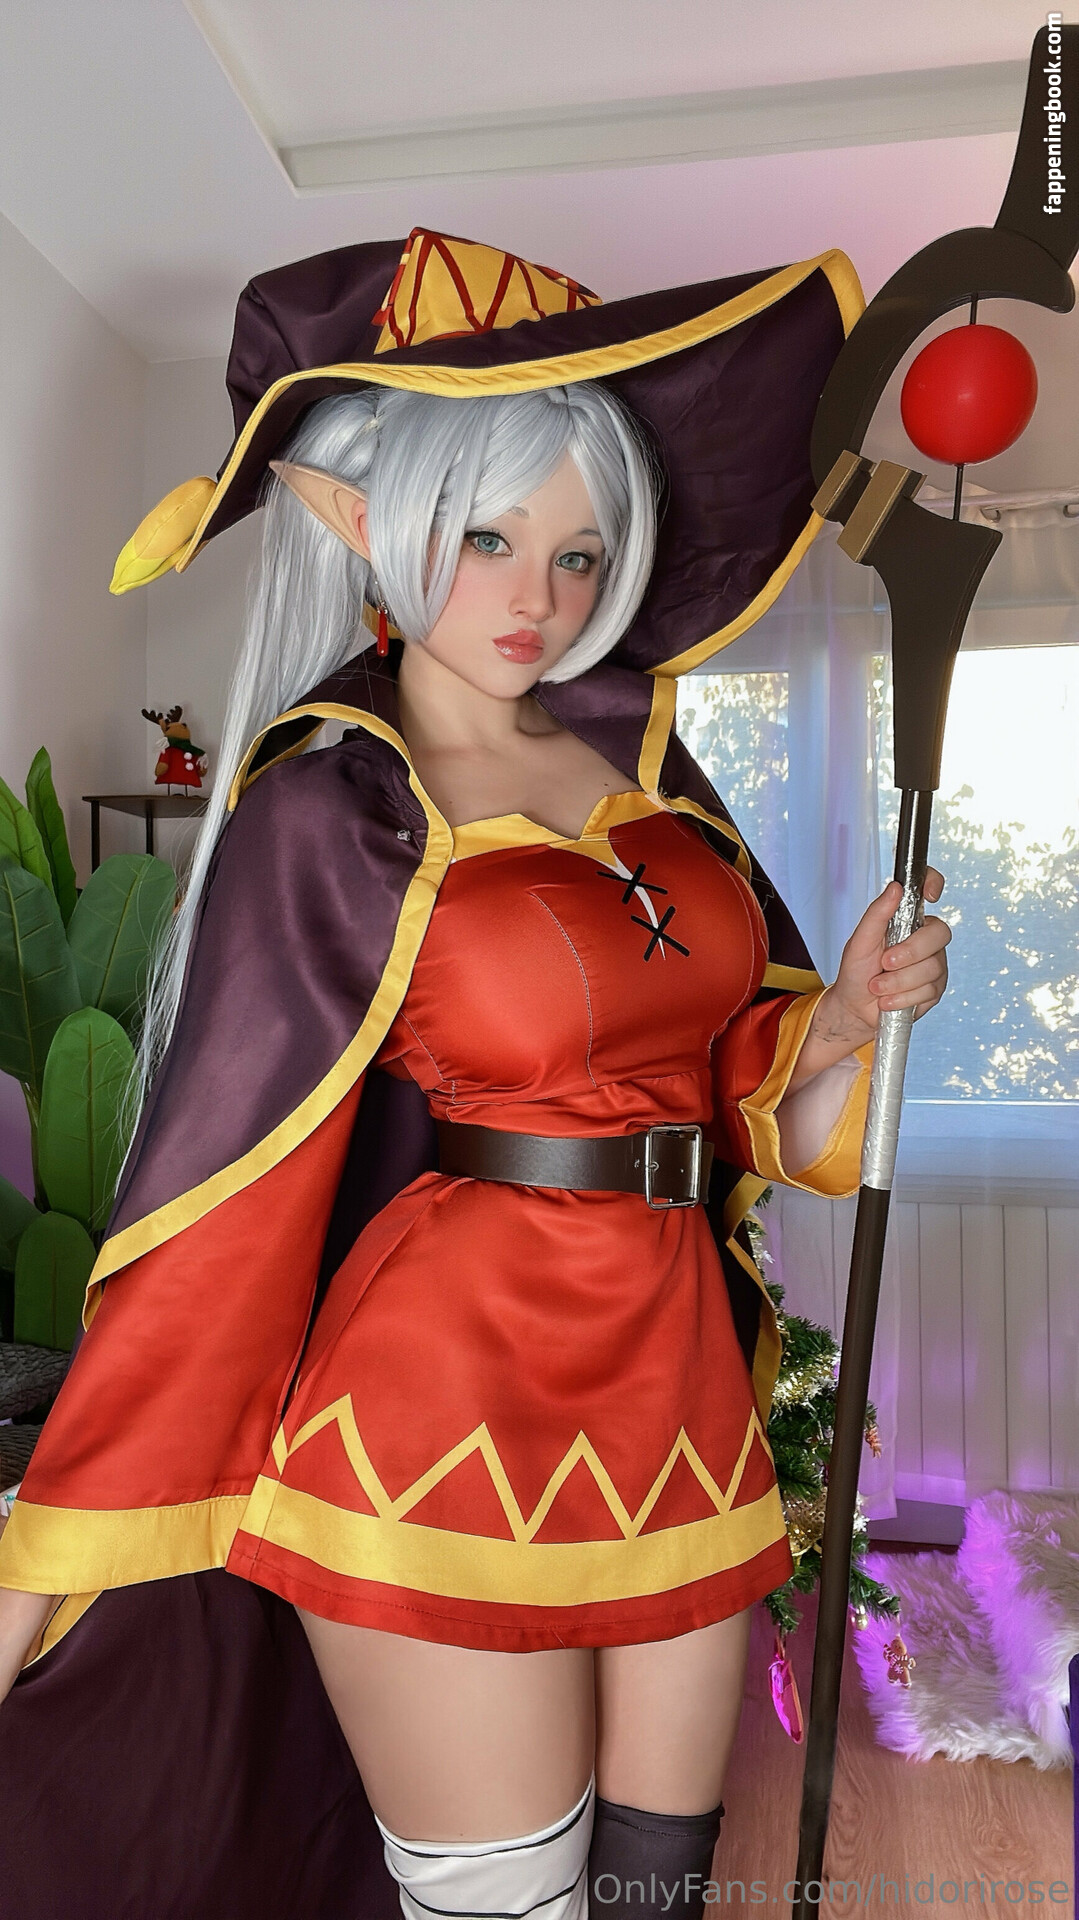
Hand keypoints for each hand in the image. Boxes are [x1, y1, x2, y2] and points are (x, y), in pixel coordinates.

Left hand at [827, 868, 950, 1043]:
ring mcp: (934, 965)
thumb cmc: (856, 972)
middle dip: (909, 953)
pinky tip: (888, 999)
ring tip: (877, 987)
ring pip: (932, 968)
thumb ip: (877, 913)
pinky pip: (928, 990)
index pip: (928, 892)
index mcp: (908, 921)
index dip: (934, 884)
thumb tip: (895, 887)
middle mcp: (926, 940)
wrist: (854, 1008)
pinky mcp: (935, 989)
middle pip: (939, 934)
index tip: (929, 895)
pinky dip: (902, 997)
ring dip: (897, 982)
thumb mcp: (860, 940)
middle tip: (884, 962)